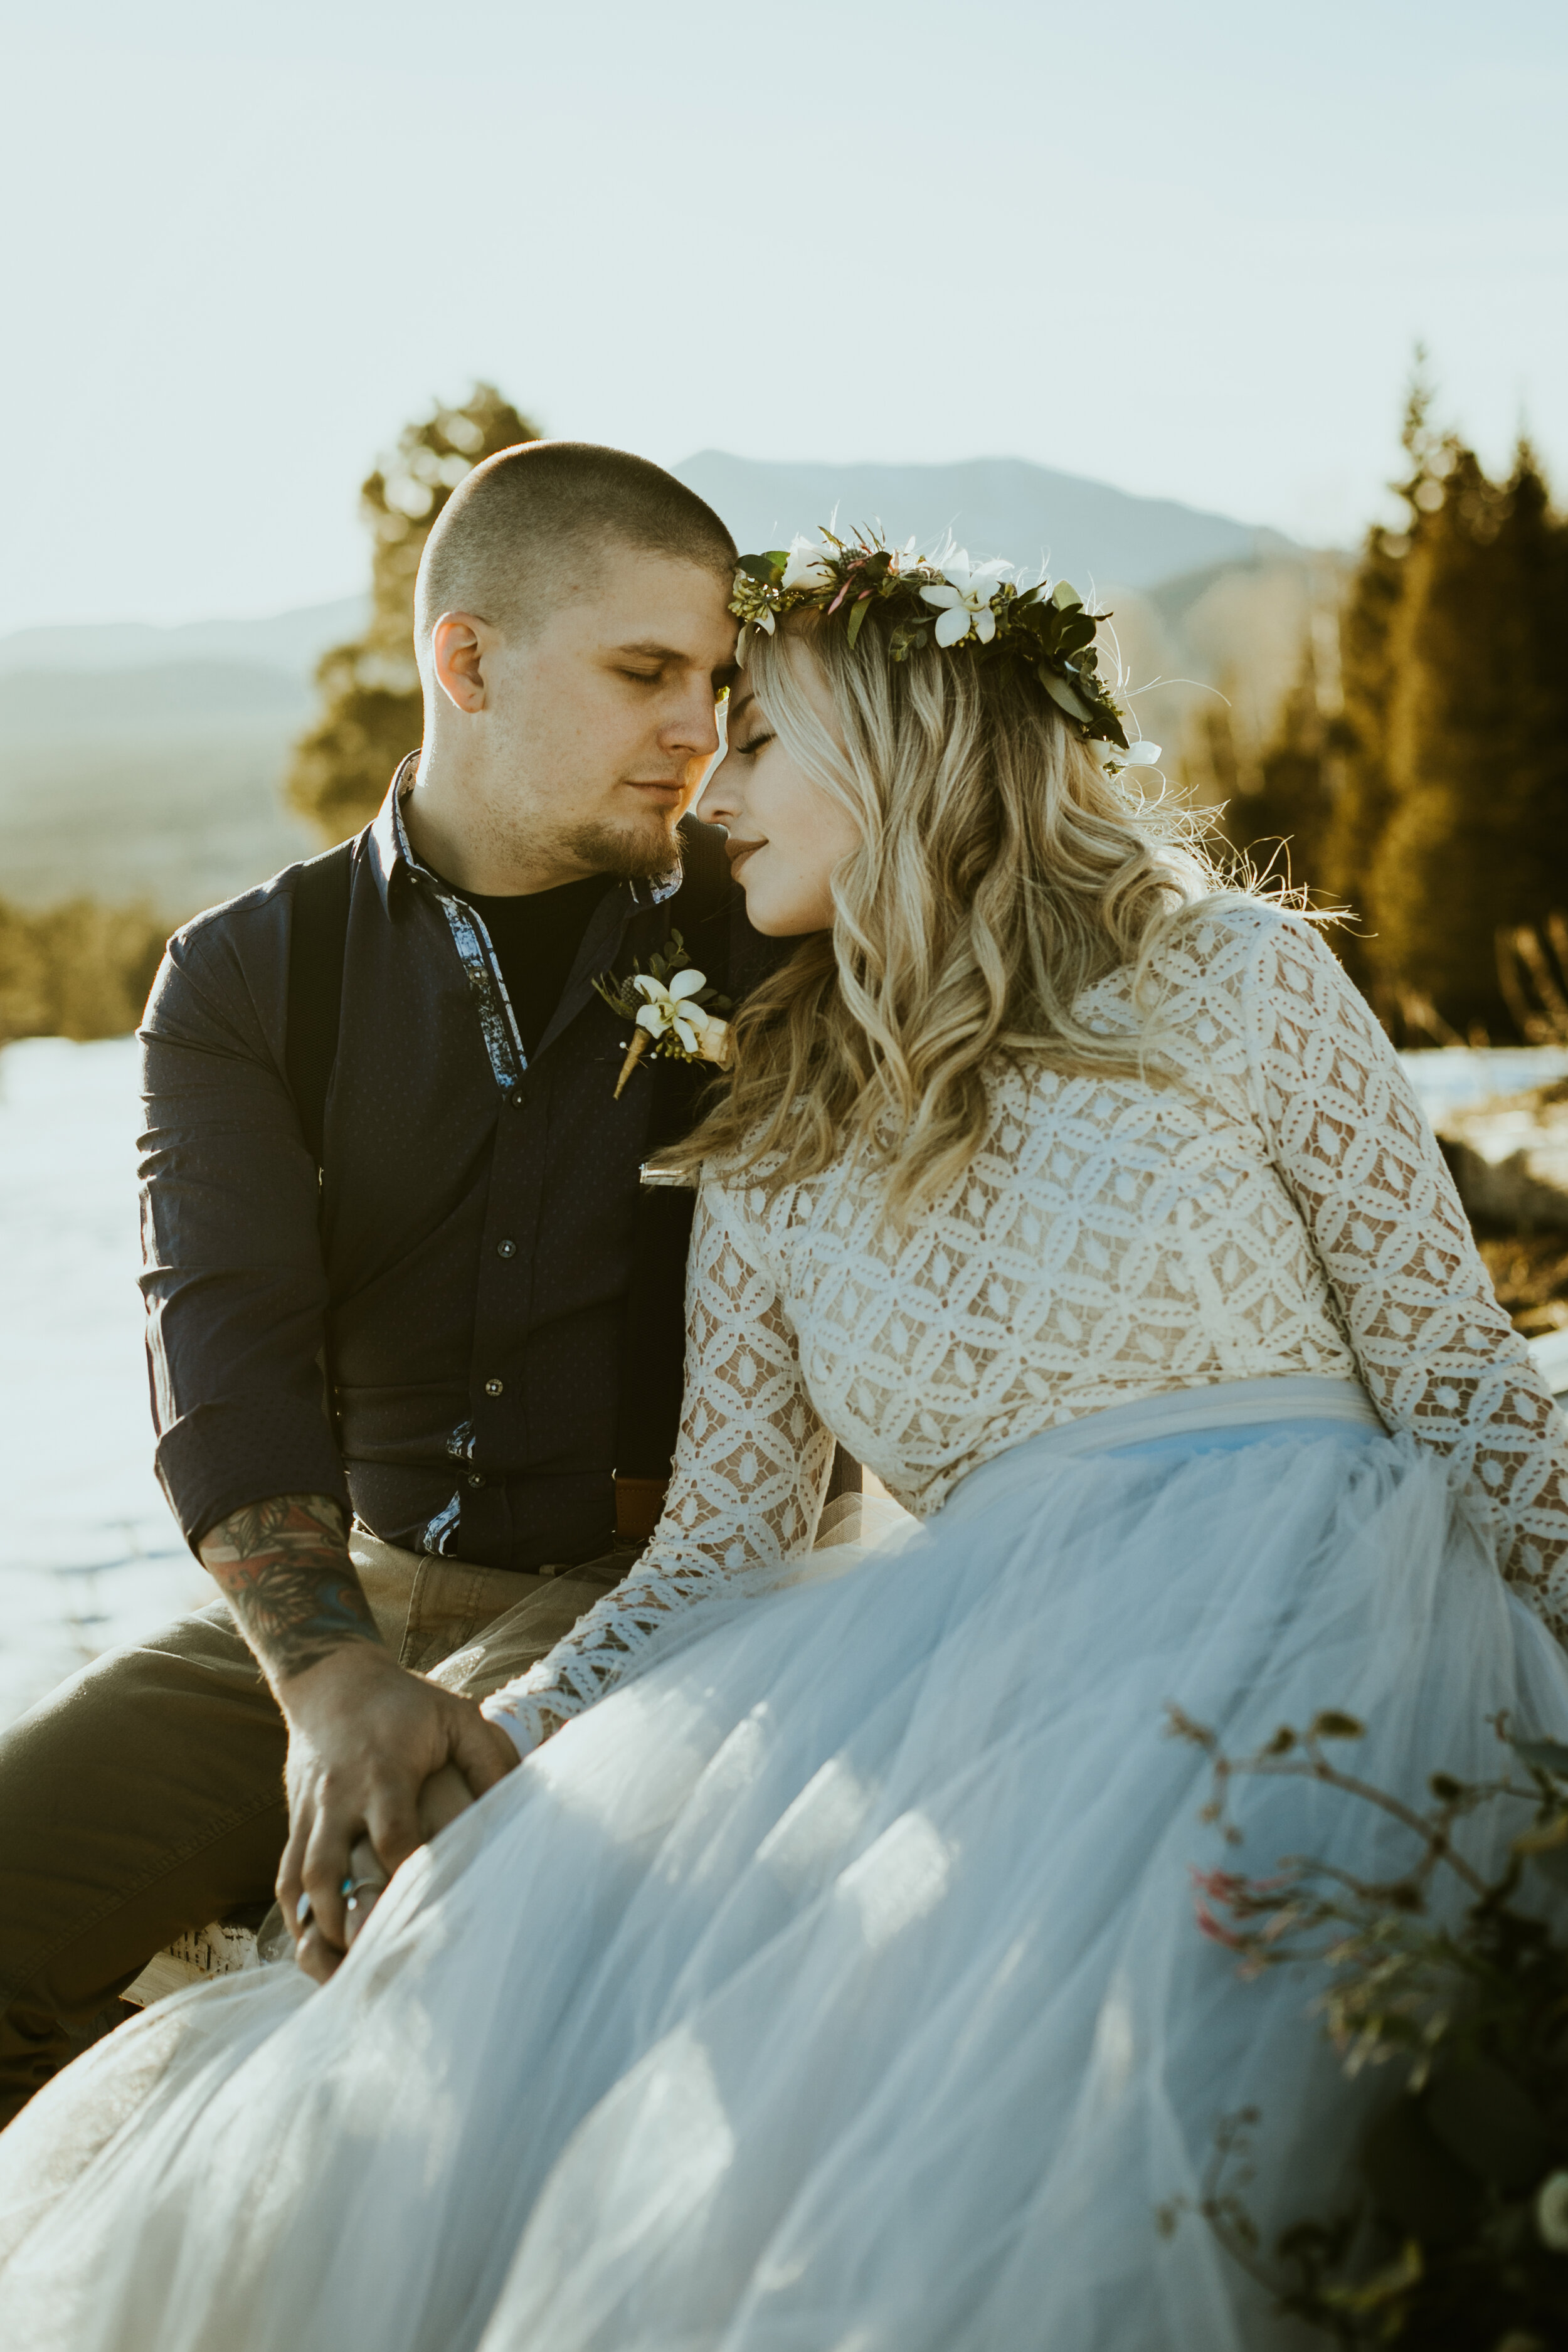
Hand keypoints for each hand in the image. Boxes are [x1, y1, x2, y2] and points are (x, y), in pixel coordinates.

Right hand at [278, 1646, 516, 1983]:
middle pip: (329, 1869)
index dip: (410, 1876)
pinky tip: (316, 1943)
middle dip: (348, 1919)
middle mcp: (340, 1795)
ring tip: (347, 1966)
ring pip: (300, 1880)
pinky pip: (284, 1876)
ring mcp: (310, 1810)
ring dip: (318, 1928)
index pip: (393, 1835)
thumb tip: (521, 1810)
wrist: (331, 1677)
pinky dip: (296, 1915)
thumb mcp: (457, 1717)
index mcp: (384, 1770)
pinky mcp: (294, 1818)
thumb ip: (491, 1761)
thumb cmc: (406, 1702)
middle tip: (378, 1960)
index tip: (432, 1912)